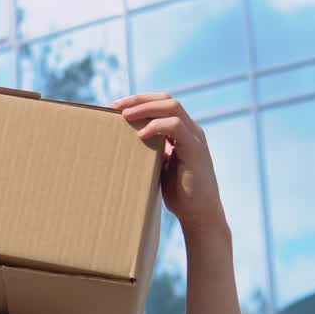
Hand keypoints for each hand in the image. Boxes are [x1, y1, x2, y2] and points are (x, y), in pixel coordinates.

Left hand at [113, 93, 227, 234]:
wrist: (199, 213)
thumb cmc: (178, 192)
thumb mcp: (159, 165)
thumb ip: (150, 149)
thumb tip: (123, 141)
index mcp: (183, 131)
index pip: (163, 103)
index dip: (140, 100)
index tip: (116, 106)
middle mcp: (191, 130)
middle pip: (166, 99)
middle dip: (139, 99)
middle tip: (115, 106)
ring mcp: (195, 138)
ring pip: (172, 107)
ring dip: (145, 108)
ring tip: (125, 117)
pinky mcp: (195, 150)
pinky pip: (176, 126)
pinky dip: (157, 126)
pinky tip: (141, 135)